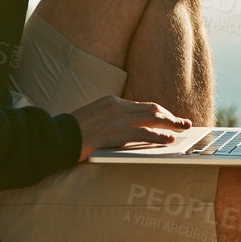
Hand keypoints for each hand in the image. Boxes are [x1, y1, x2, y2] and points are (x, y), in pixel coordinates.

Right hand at [72, 95, 191, 159]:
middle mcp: (116, 106)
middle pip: (151, 108)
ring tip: (183, 129)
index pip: (140, 106)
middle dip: (170, 115)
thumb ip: (108, 122)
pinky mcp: (116, 132)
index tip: (168, 118)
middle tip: (184, 123)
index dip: (158, 112)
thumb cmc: (70, 133)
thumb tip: (123, 132)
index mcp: (110, 102)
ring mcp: (117, 118)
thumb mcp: (91, 121)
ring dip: (171, 123)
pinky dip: (159, 135)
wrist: (56, 137)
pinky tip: (169, 139)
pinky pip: (144, 133)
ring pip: (152, 117)